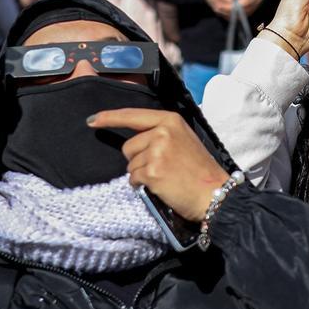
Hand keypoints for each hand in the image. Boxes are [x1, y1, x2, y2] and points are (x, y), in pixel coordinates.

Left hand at [87, 108, 229, 221]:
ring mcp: (156, 151)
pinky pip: (133, 179)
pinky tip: (162, 186)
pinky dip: (143, 186)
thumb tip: (134, 142)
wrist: (215, 193)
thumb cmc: (200, 171)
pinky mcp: (152, 172)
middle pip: (128, 146)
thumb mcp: (184, 140)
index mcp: (170, 120)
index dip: (109, 118)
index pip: (132, 115)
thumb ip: (161, 133)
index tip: (92, 120)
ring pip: (130, 164)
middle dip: (138, 159)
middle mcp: (162, 132)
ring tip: (166, 177)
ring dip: (142, 174)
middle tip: (163, 168)